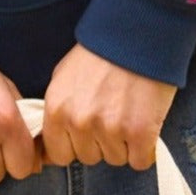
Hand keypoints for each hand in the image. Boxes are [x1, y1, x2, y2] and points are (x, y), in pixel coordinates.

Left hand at [41, 46, 177, 170]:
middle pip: (88, 158)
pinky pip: (140, 161)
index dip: (74, 147)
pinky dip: (145, 149)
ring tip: (129, 112)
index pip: (59, 155)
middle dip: (100, 143)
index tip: (86, 135)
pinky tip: (144, 124)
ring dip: (124, 144)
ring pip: (115, 159)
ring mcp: (110, 129)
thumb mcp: (63, 78)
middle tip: (113, 115)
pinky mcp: (139, 133)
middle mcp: (80, 122)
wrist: (139, 33)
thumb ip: (56, 112)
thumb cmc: (101, 53)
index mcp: (57, 110)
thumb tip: (50, 147)